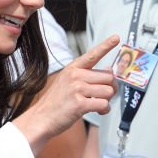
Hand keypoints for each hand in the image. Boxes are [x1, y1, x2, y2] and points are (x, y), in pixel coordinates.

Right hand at [14, 35, 119, 153]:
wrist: (41, 118)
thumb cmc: (56, 102)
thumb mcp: (67, 82)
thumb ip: (87, 75)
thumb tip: (109, 70)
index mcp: (73, 68)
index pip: (93, 54)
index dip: (106, 46)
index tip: (116, 38)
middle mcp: (75, 76)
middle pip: (108, 77)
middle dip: (110, 88)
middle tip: (102, 95)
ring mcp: (77, 89)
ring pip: (108, 91)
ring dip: (107, 100)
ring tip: (96, 105)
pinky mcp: (80, 104)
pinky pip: (104, 104)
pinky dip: (104, 110)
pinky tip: (97, 111)